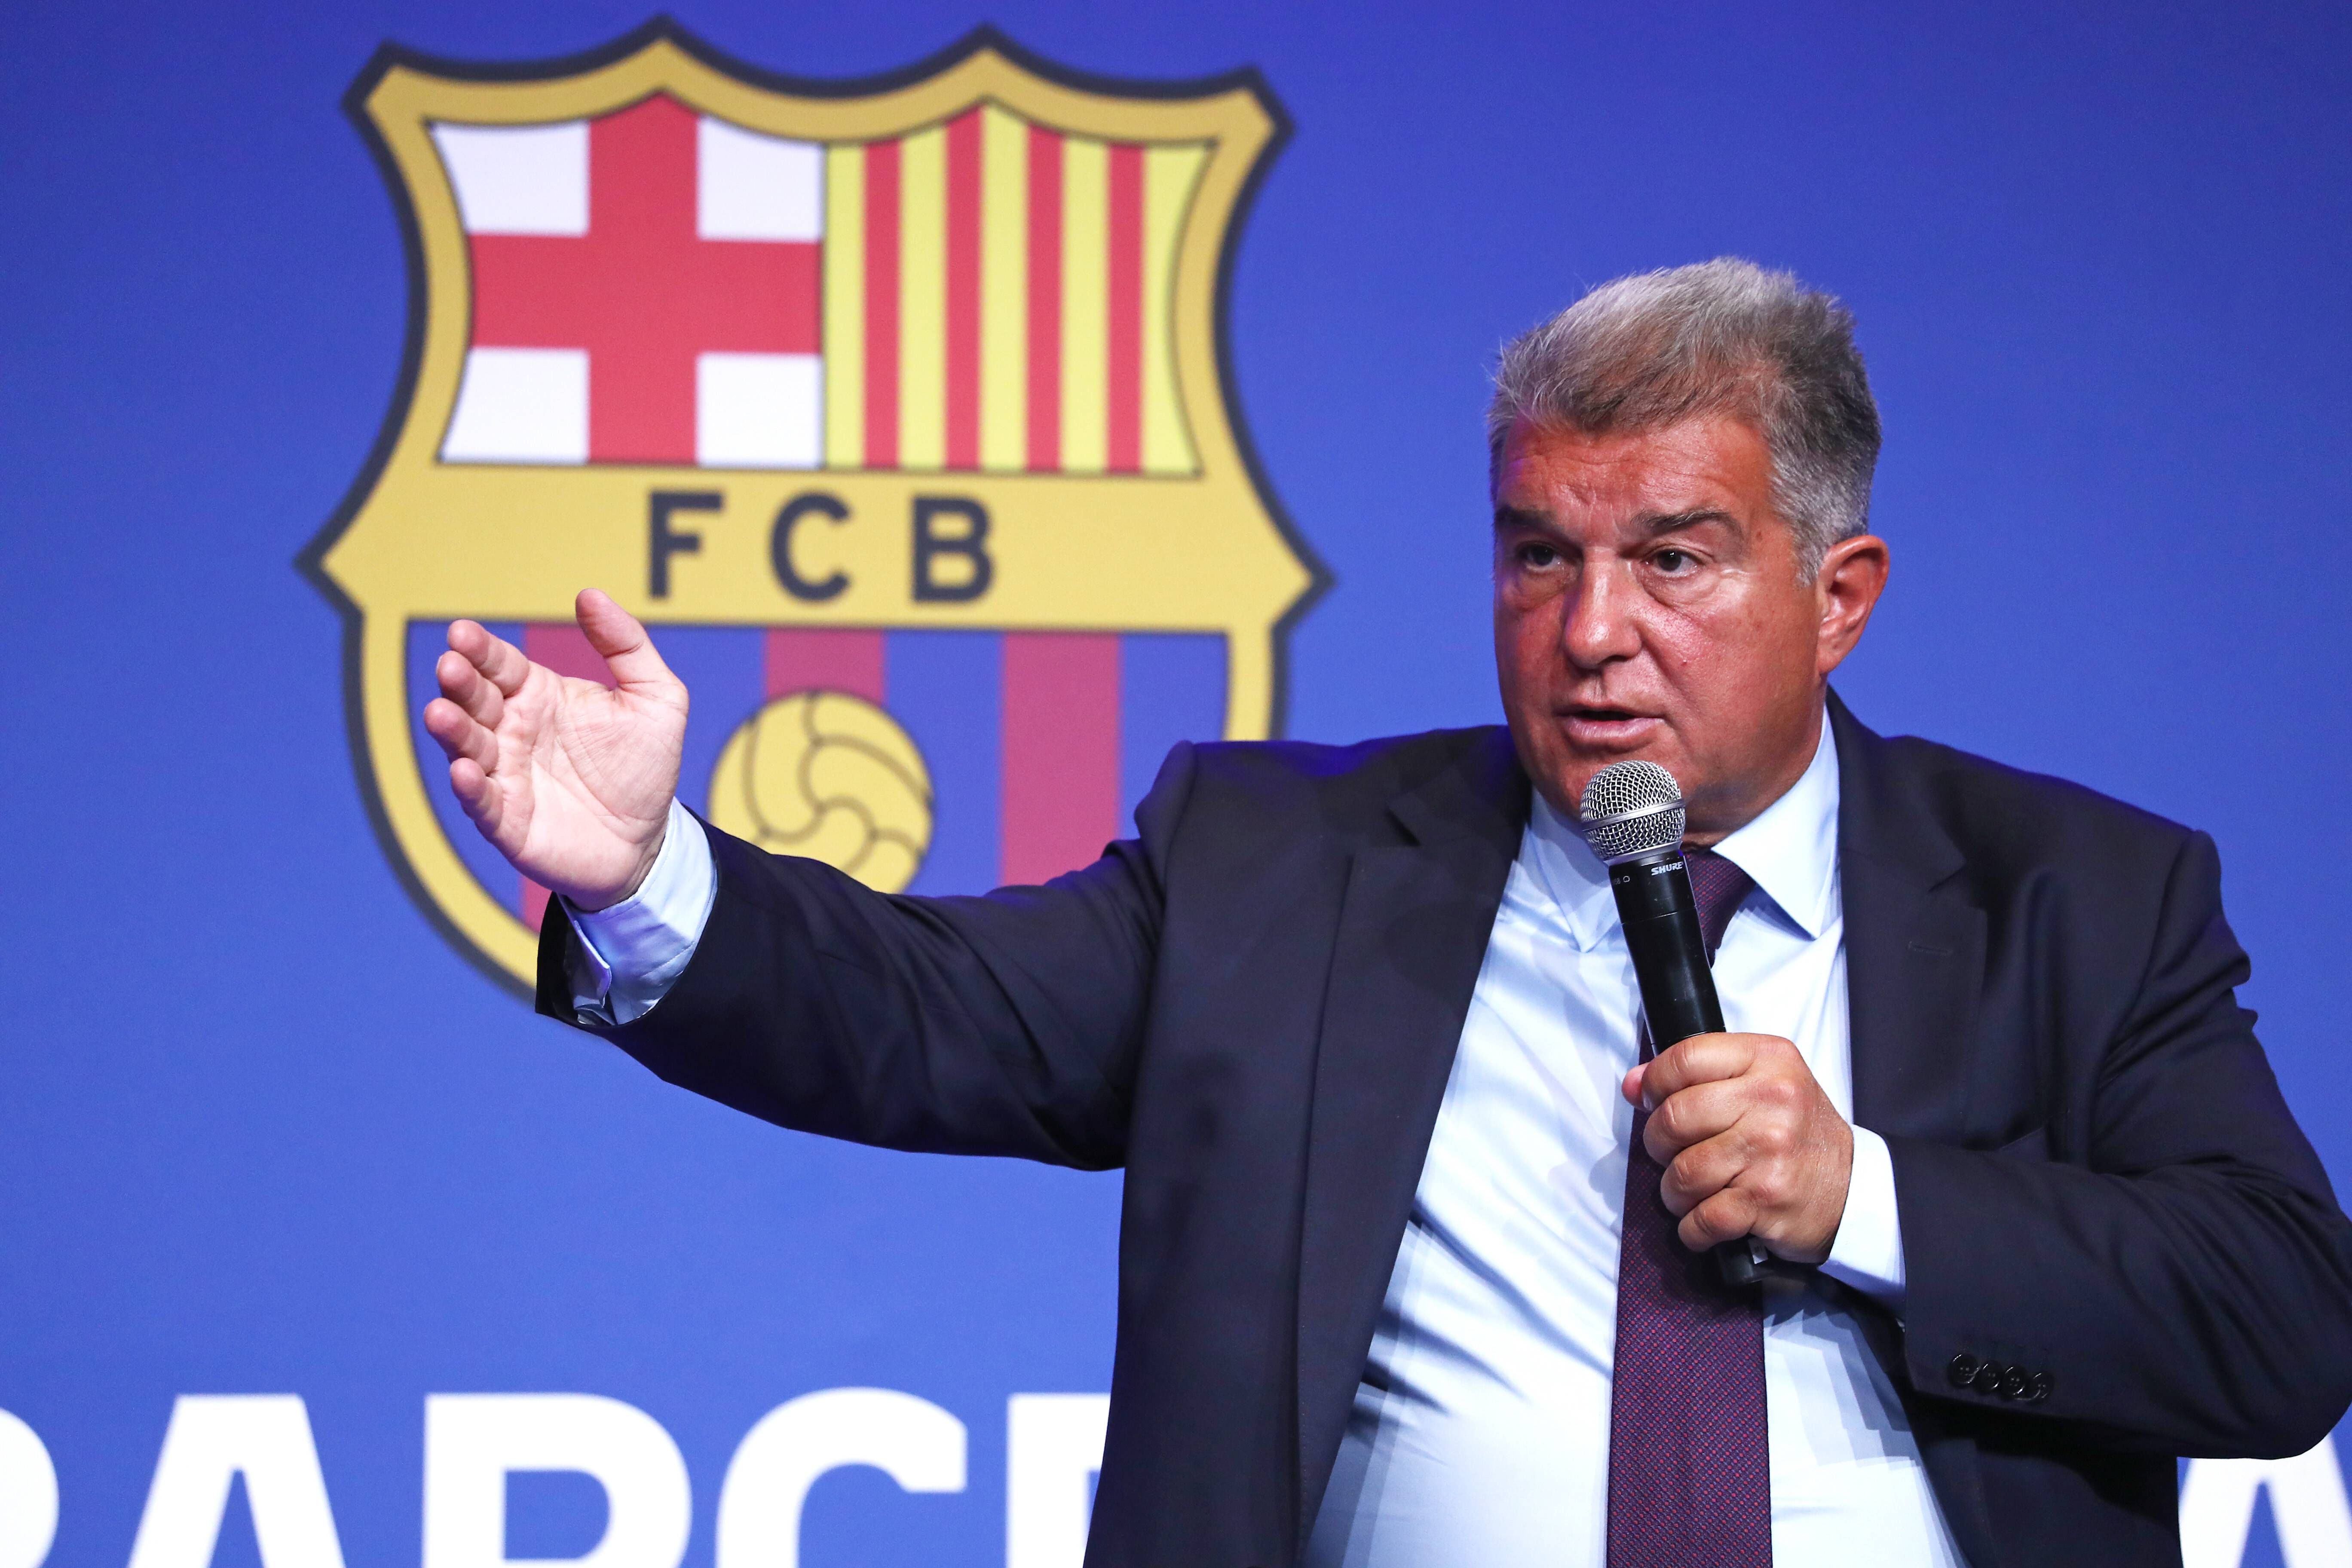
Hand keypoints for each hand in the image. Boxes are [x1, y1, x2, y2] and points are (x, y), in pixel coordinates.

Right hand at [421, 589, 687, 911]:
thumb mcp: (655, 698)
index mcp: (538, 695)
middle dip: (459, 683)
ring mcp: (505, 775)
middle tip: (451, 666)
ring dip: (452, 730)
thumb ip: (626, 645)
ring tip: (440, 712)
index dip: (480, 649)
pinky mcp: (507, 821)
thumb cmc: (645, 766)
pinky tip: (464, 771)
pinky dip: (469, 787)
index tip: (463, 633)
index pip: (500, 664)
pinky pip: (481, 802)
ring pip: (468, 747)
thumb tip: (589, 595)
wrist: (651, 838)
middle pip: (475, 700)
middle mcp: (513, 731)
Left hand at [1623, 1032, 1853, 1263]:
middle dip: (1658, 1143)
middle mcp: (1771, 1100)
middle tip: (1671, 1153)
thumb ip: (1699, 1075)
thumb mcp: (1762, 1082)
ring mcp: (1770, 1151)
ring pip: (1682, 1172)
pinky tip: (1704, 1222)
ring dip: (1675, 1191)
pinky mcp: (1767, 1200)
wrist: (1854, 1190)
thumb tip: (1634, 1084)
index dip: (1655, 1083)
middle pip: (1674, 1117)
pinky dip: (1693, 1228)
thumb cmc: (1798, 1134)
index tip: (1651, 1101)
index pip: (1685, 1057)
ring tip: (1692, 1190)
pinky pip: (1702, 1218)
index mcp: (1768, 1060)